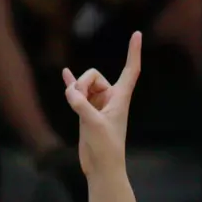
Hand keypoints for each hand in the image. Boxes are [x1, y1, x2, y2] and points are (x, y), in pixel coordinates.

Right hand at [62, 31, 142, 179]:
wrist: (101, 168)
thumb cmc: (106, 148)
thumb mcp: (93, 124)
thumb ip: (81, 105)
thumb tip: (69, 90)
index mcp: (120, 98)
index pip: (131, 70)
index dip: (134, 52)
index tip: (137, 34)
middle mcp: (110, 98)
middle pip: (93, 75)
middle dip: (82, 83)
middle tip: (77, 100)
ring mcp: (97, 105)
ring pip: (82, 84)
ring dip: (74, 90)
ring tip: (73, 105)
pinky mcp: (86, 112)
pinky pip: (77, 92)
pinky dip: (72, 83)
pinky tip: (65, 73)